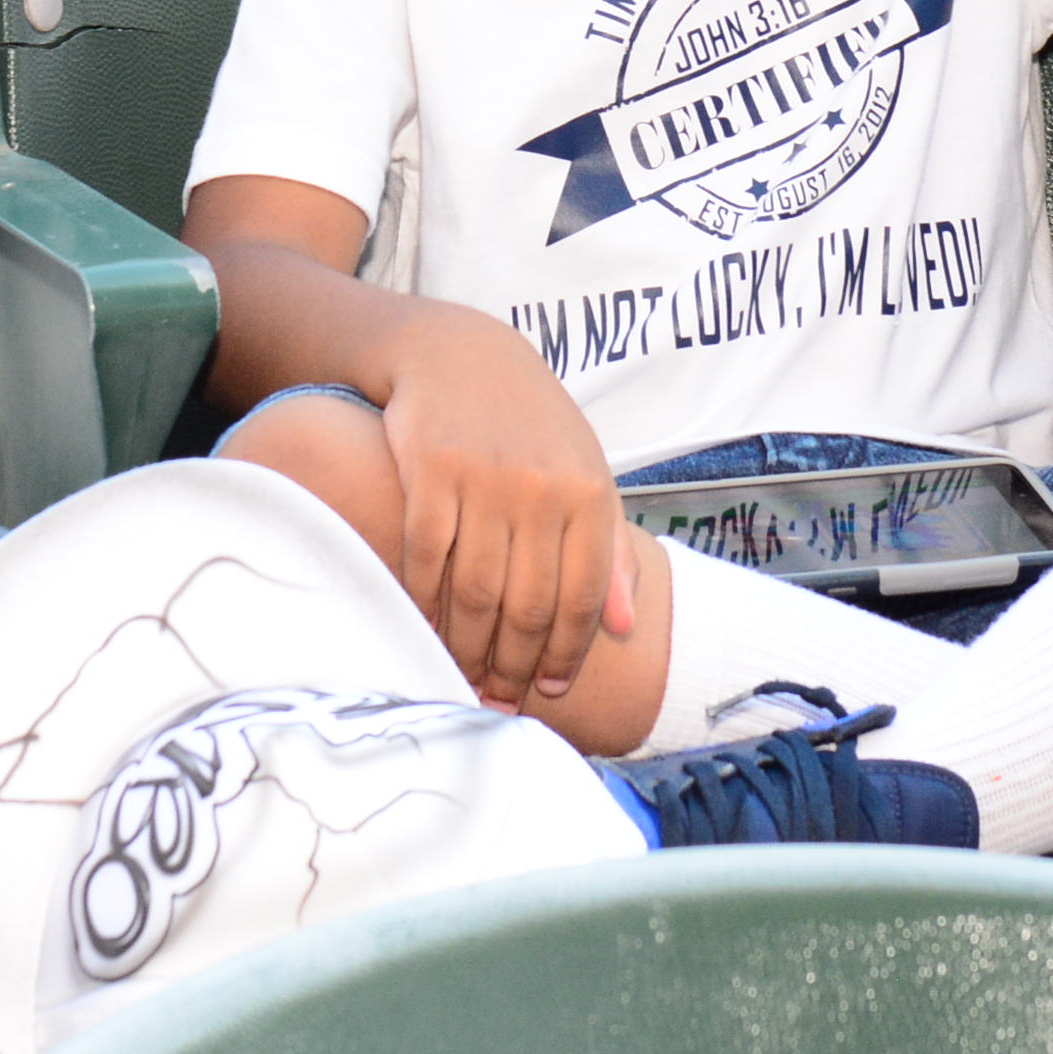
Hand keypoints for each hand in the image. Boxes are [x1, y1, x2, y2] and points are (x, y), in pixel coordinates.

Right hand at [369, 312, 636, 708]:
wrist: (458, 354)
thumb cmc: (530, 425)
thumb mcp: (586, 473)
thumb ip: (610, 548)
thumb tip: (627, 627)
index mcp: (589, 494)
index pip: (583, 599)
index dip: (567, 654)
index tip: (550, 689)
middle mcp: (541, 488)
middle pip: (528, 606)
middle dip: (514, 665)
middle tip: (499, 699)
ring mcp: (485, 478)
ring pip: (477, 593)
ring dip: (469, 647)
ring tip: (466, 676)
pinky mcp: (430, 468)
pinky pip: (426, 557)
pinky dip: (424, 602)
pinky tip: (425, 627)